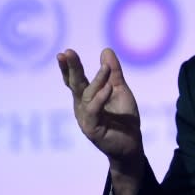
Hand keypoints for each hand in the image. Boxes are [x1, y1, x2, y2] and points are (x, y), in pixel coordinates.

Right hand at [57, 47, 144, 175]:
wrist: (131, 144)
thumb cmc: (123, 118)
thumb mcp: (119, 90)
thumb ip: (113, 72)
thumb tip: (105, 50)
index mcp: (86, 97)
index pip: (74, 80)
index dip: (68, 68)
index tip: (63, 53)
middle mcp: (81, 107)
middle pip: (74, 85)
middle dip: (70, 68)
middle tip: (66, 53)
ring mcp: (85, 118)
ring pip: (87, 95)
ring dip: (97, 80)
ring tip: (106, 68)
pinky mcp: (91, 129)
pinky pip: (93, 111)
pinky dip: (100, 98)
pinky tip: (108, 88)